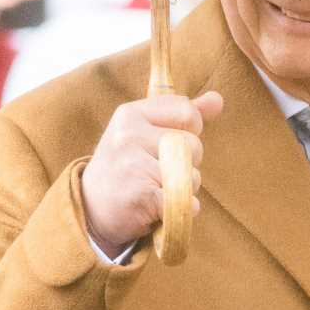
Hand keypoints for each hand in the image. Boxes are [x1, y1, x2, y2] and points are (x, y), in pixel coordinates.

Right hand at [81, 91, 223, 254]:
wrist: (91, 209)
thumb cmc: (127, 166)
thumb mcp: (145, 132)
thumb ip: (182, 116)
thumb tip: (218, 99)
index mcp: (131, 113)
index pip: (187, 111)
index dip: (190, 130)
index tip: (170, 144)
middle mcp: (129, 134)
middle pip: (193, 144)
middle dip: (188, 163)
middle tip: (161, 172)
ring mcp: (133, 164)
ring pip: (191, 174)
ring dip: (185, 188)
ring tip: (159, 190)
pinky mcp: (141, 195)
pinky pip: (184, 200)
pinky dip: (183, 209)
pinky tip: (163, 209)